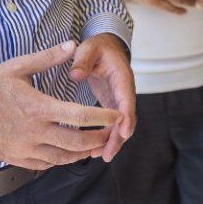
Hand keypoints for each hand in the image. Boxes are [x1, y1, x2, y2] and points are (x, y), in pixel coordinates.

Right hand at [0, 42, 124, 169]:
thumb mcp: (18, 67)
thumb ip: (48, 57)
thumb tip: (72, 44)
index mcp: (37, 108)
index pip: (79, 116)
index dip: (101, 118)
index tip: (116, 116)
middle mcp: (33, 132)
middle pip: (75, 142)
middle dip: (97, 139)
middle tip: (110, 134)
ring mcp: (24, 148)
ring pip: (62, 157)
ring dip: (82, 152)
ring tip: (95, 145)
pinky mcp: (16, 158)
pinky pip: (46, 164)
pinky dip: (62, 159)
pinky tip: (69, 151)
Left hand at [67, 33, 136, 161]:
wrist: (105, 48)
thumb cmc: (97, 48)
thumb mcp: (88, 48)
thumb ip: (82, 60)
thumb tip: (75, 75)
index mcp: (122, 77)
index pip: (127, 99)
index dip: (126, 117)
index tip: (124, 133)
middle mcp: (124, 92)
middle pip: (126, 119)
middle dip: (118, 138)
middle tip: (106, 154)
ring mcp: (119, 100)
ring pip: (120, 125)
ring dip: (111, 141)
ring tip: (98, 156)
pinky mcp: (112, 106)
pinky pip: (112, 124)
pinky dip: (106, 137)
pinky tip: (94, 149)